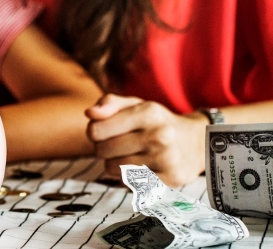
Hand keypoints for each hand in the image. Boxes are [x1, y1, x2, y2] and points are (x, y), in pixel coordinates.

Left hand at [86, 94, 206, 186]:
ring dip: (113, 164)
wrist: (197, 142)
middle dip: (104, 148)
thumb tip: (89, 113)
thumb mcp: (136, 105)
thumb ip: (109, 104)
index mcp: (148, 112)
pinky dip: (127, 178)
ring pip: (112, 169)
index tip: (103, 131)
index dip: (94, 132)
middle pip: (102, 151)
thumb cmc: (156, 122)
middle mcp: (159, 135)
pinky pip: (128, 184)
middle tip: (118, 144)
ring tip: (128, 155)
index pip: (96, 130)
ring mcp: (166, 159)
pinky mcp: (170, 179)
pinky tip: (139, 167)